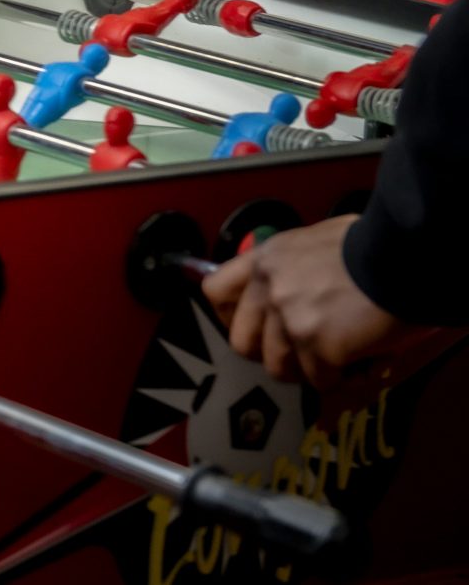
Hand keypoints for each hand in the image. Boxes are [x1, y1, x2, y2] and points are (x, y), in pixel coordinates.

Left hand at [202, 216, 428, 385]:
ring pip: (279, 368)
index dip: (232, 317)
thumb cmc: (373, 244)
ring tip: (338, 359)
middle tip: (302, 353)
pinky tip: (363, 363)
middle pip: (242, 343)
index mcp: (265, 259)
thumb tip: (302, 292)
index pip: (216, 293)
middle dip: (272, 354)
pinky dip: (342, 378)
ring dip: (308, 370)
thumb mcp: (319, 242)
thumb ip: (297, 268)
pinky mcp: (317, 347)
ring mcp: (289, 319)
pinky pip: (321, 380)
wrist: (405, 256)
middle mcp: (267, 289)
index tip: (257, 327)